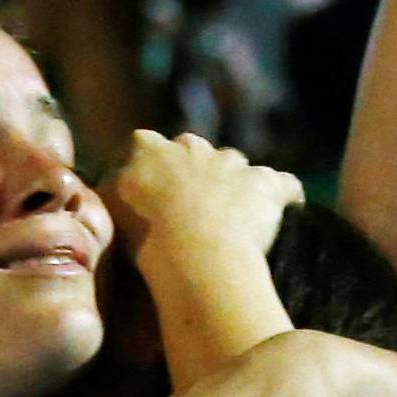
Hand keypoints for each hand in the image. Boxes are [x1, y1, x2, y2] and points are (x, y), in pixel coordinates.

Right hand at [107, 131, 303, 267]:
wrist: (194, 252)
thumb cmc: (143, 234)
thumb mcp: (107, 207)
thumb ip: (110, 185)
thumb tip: (112, 180)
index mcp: (149, 149)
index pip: (146, 144)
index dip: (152, 166)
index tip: (154, 190)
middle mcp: (193, 147)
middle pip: (196, 152)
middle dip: (197, 171)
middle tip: (194, 208)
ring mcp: (233, 163)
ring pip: (238, 167)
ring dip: (238, 186)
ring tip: (237, 219)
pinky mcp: (267, 184)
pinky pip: (285, 185)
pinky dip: (285, 196)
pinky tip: (288, 212)